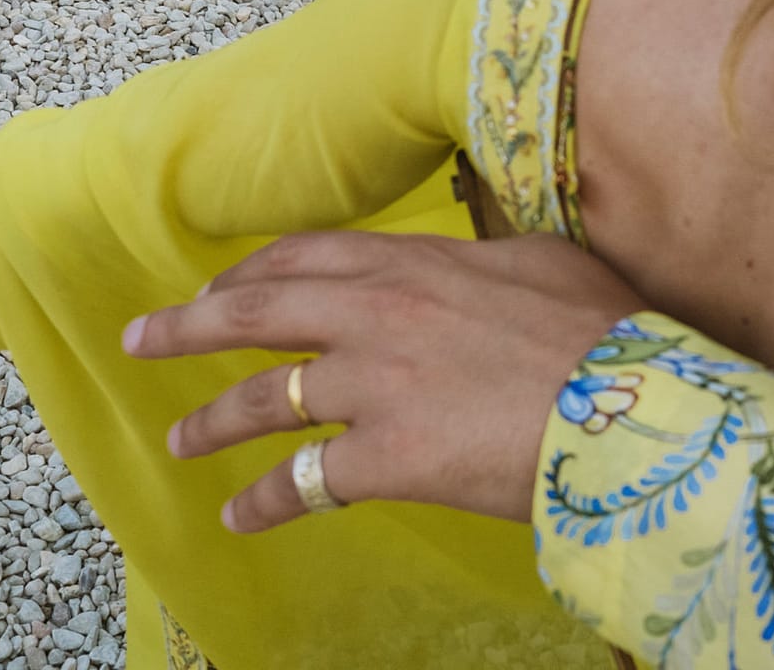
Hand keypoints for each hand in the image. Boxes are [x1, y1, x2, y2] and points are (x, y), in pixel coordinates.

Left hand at [122, 231, 643, 531]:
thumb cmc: (605, 333)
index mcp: (413, 262)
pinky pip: (304, 483)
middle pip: (255, 314)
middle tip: (141, 338)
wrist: (631, 408)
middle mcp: (376, 315)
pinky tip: (239, 517)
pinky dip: (264, 502)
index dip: (253, 273)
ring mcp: (374, 387)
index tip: (220, 287)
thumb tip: (469, 264)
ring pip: (265, 401)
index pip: (306, 258)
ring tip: (180, 443)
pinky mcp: (385, 459)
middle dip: (186, 326)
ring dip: (212, 424)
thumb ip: (484, 261)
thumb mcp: (542, 263)